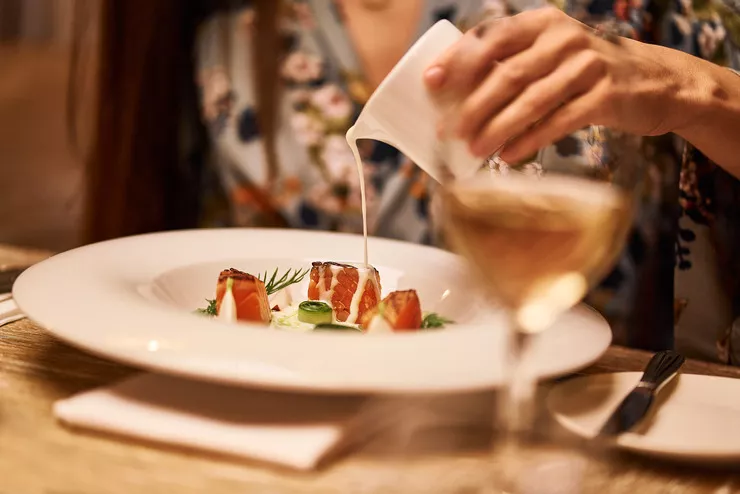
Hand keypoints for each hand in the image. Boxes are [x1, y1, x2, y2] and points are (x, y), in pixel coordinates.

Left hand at [423, 8, 695, 162]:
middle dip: (472, 105)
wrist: (657, 82)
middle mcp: (564, 38)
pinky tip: (508, 156)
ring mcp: (588, 65)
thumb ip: (515, 66)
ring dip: (497, 128)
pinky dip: (529, 140)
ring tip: (474, 149)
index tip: (431, 82)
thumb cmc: (588, 73)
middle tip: (448, 130)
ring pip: (530, 100)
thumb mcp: (553, 55)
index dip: (458, 59)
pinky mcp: (606, 95)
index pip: (492, 37)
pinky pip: (559, 121)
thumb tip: (456, 100)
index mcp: (543, 22)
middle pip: (507, 74)